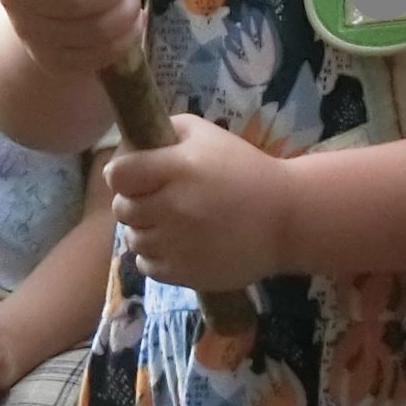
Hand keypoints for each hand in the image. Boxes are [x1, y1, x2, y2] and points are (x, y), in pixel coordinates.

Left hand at [104, 115, 288, 292]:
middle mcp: (173, 207)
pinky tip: (172, 243)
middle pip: (121, 208)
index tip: (134, 173)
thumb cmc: (245, 169)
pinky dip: (153, 255)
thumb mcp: (207, 134)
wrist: (286, 219)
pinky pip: (146, 265)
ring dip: (143, 229)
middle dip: (132, 200)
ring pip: (132, 239)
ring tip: (166, 221)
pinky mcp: (186, 273)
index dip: (122, 173)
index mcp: (178, 168)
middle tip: (154, 198)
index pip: (118, 174)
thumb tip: (130, 144)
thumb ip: (166, 132)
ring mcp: (178, 244)